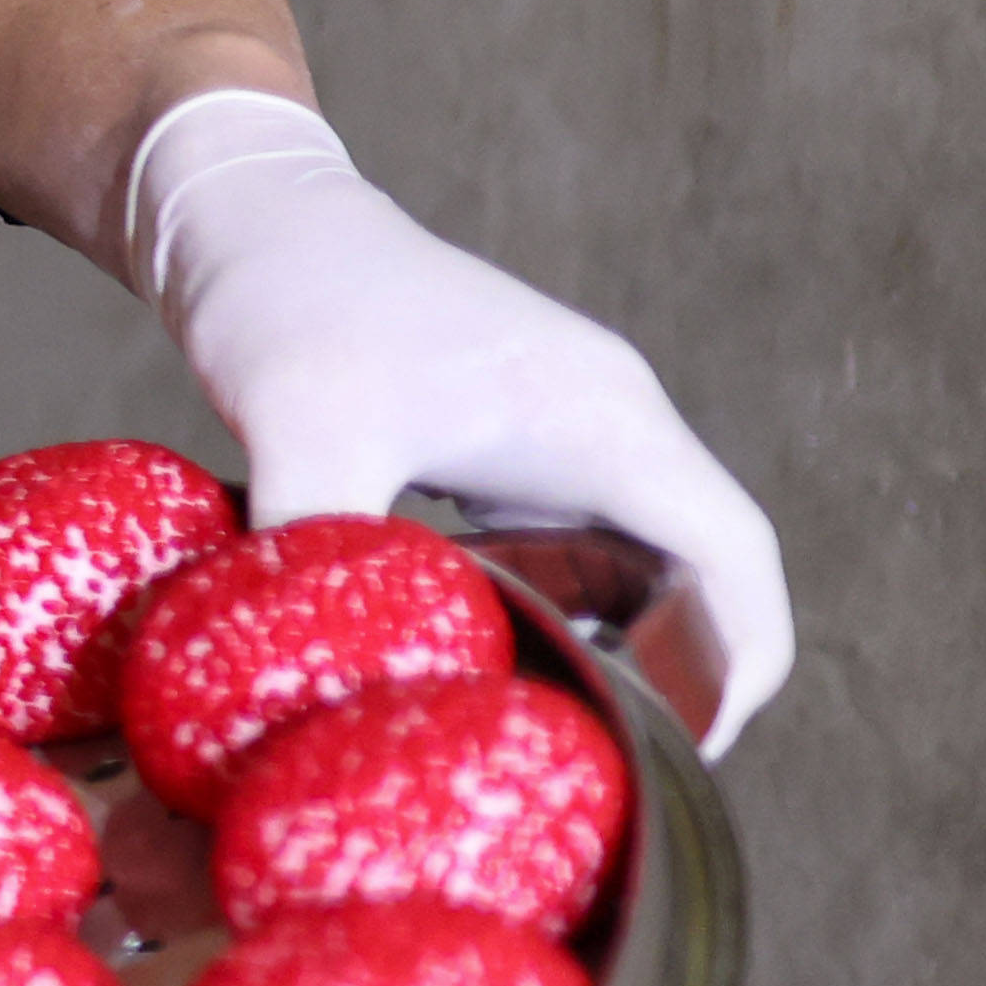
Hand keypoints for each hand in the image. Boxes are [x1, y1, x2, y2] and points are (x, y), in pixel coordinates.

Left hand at [128, 91, 794, 753]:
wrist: (245, 215)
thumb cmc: (290, 297)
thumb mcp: (302, 426)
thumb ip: (318, 541)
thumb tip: (303, 664)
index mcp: (601, 419)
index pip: (731, 554)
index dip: (739, 661)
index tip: (696, 749)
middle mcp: (605, 424)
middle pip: (698, 572)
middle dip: (681, 674)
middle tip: (611, 770)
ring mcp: (560, 433)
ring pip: (631, 564)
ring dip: (614, 647)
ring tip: (552, 739)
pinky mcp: (504, 446)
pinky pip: (563, 548)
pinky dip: (548, 613)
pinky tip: (486, 670)